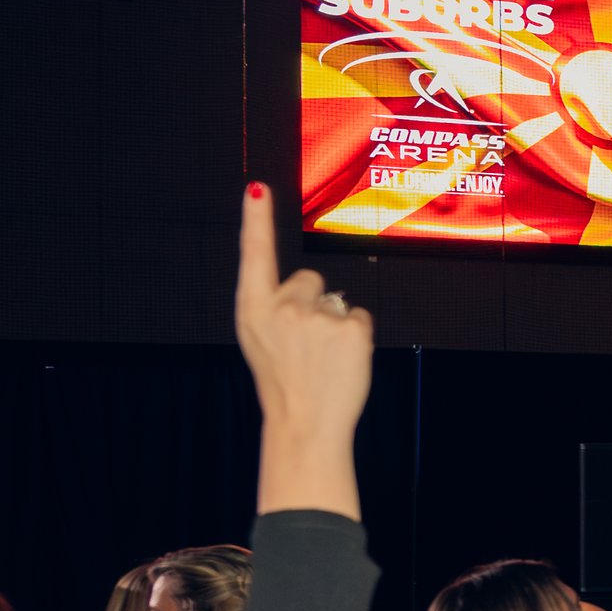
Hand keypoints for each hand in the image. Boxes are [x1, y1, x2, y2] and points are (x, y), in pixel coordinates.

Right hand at [236, 183, 371, 516]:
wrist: (304, 422)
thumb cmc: (283, 381)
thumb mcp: (261, 340)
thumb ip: (276, 307)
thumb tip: (316, 289)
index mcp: (252, 308)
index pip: (254, 254)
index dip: (256, 220)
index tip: (257, 188)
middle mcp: (282, 306)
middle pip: (311, 279)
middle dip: (314, 304)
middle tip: (306, 345)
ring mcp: (316, 317)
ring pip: (338, 302)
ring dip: (336, 325)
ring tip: (323, 360)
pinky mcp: (349, 329)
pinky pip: (360, 318)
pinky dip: (356, 337)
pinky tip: (342, 361)